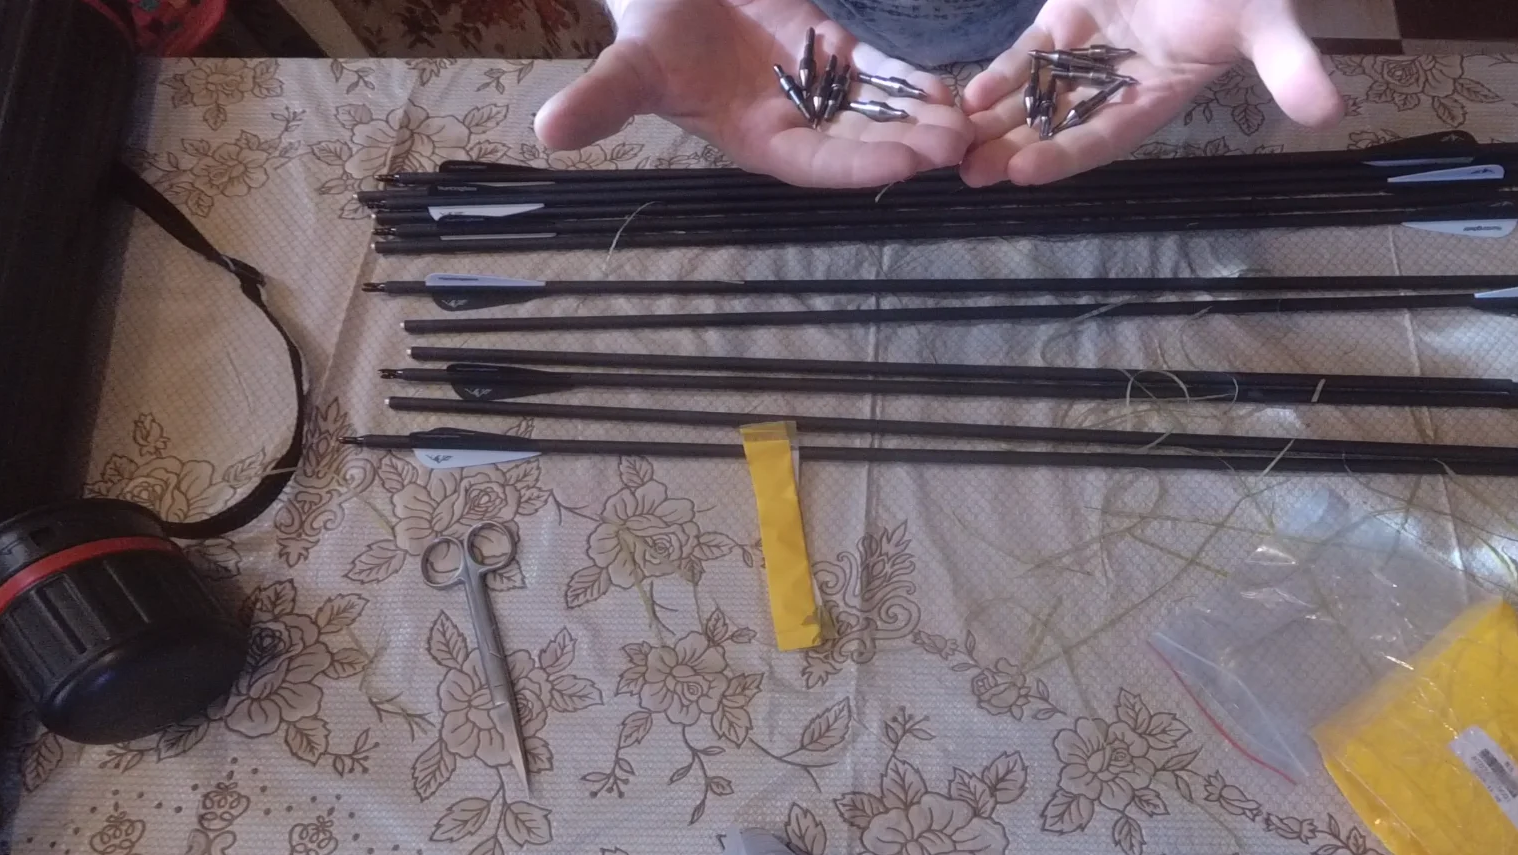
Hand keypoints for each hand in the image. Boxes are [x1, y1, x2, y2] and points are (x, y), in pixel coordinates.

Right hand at [535, 0, 971, 186]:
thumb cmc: (648, 29)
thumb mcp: (626, 65)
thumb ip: (600, 101)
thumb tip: (546, 133)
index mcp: (753, 141)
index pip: (814, 162)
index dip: (858, 161)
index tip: (903, 162)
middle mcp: (793, 123)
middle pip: (861, 140)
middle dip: (909, 143)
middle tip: (959, 147)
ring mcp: (817, 87)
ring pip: (880, 108)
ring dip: (924, 117)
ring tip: (971, 121)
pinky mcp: (831, 48)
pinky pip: (880, 69)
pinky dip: (913, 78)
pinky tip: (956, 87)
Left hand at [958, 0, 1341, 185]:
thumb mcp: (1272, 21)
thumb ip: (1290, 66)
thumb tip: (1331, 112)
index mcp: (1161, 96)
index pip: (1107, 135)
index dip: (1068, 155)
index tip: (1026, 172)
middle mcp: (1118, 85)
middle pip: (1057, 126)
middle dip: (1013, 150)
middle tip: (967, 174)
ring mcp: (1088, 54)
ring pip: (1032, 97)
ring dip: (993, 123)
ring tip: (949, 148)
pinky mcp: (1067, 20)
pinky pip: (1026, 56)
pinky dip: (996, 75)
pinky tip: (963, 96)